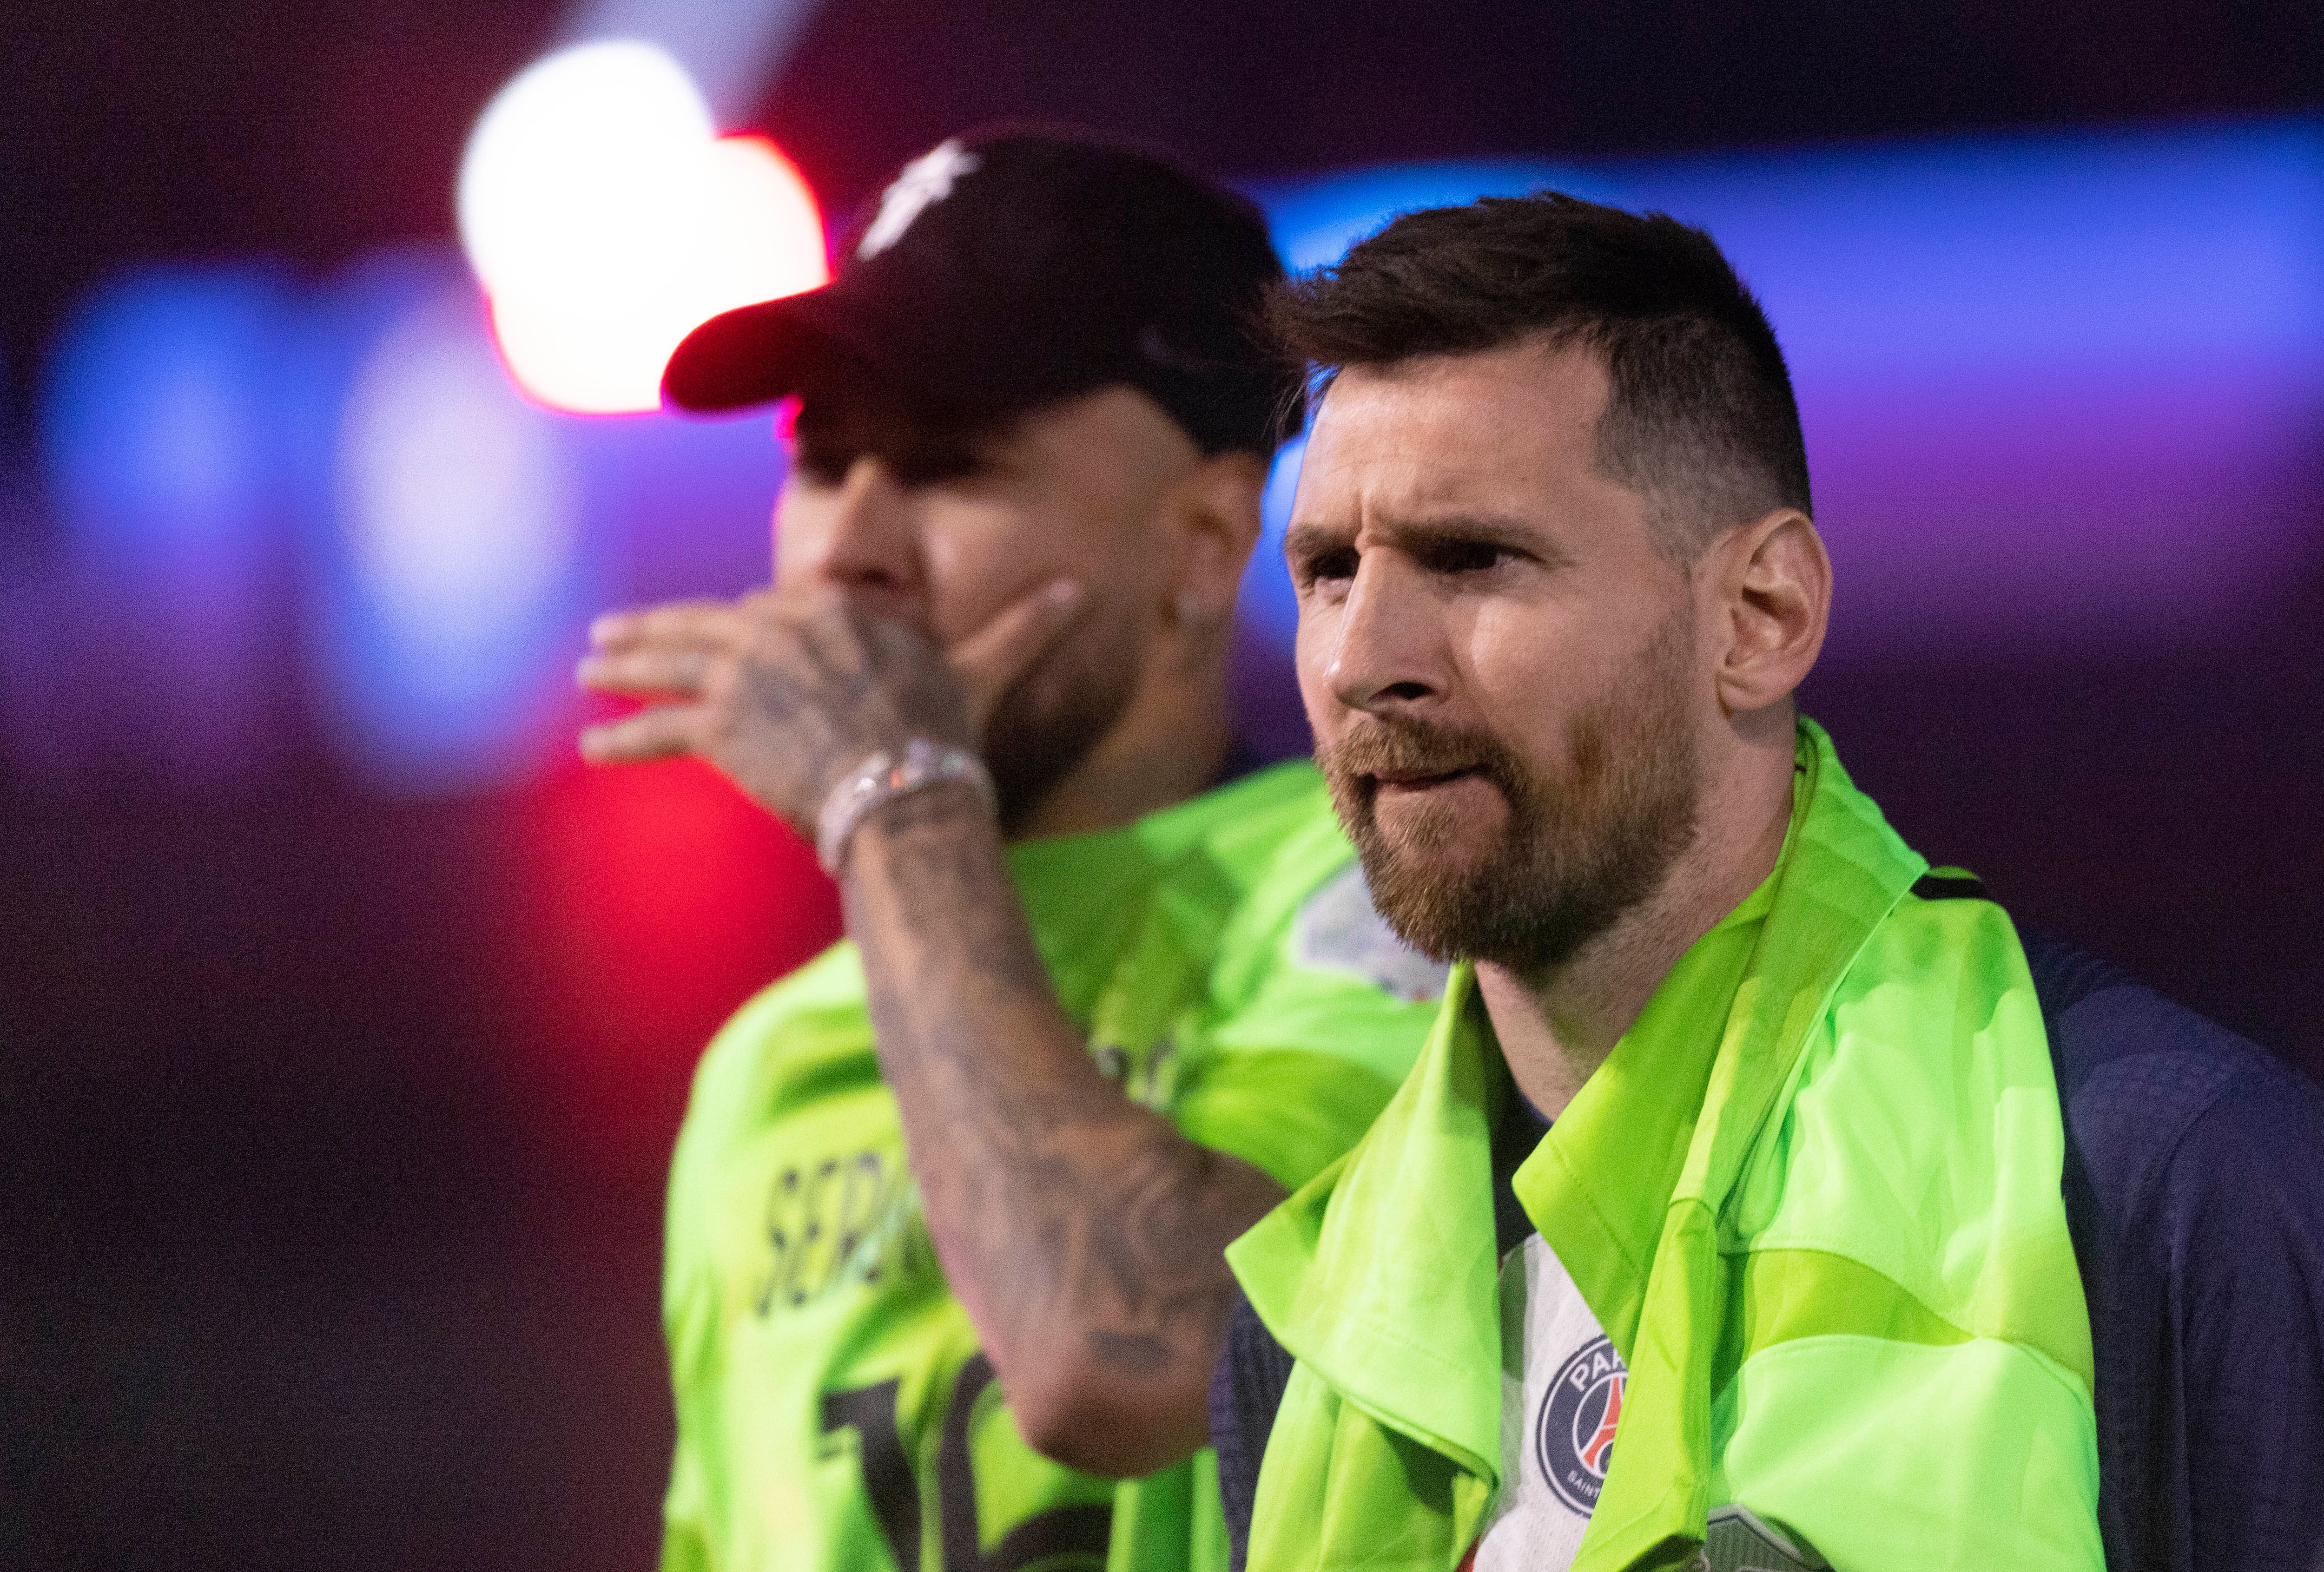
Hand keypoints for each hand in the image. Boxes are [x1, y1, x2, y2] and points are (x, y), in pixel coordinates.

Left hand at [575, 580, 1085, 830]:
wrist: (909, 791)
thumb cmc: (950, 736)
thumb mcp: (983, 670)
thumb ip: (1023, 627)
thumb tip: (1082, 590)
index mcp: (833, 611)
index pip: (769, 606)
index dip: (743, 622)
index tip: (717, 631)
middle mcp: (779, 629)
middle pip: (702, 623)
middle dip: (653, 630)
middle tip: (609, 635)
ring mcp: (745, 674)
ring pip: (667, 663)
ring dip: (621, 668)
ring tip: (587, 672)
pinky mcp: (720, 726)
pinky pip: (657, 730)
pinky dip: (621, 741)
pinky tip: (589, 749)